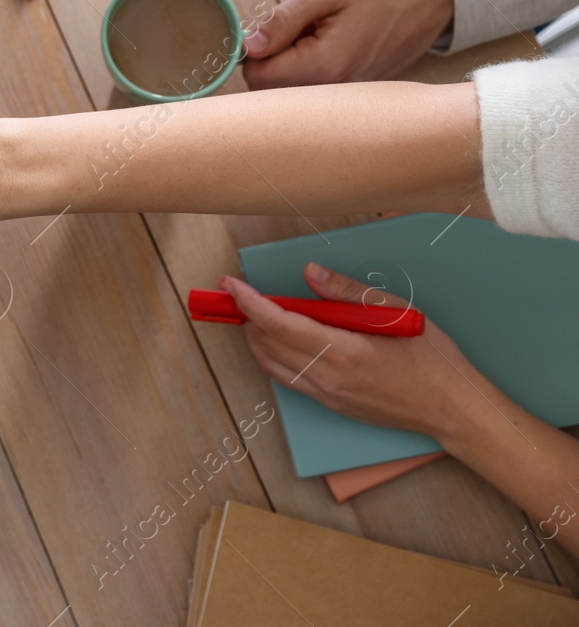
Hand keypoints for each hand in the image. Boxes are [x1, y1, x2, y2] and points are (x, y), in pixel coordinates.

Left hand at [224, 263, 477, 437]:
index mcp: (342, 352)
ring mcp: (327, 395)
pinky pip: (288, 379)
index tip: (230, 284)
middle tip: (240, 293)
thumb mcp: (396, 312)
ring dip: (257, 338)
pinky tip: (280, 340)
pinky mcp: (331, 405)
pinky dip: (273, 357)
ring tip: (256, 313)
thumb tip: (311, 273)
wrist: (451, 409)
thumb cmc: (432, 359)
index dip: (249, 302)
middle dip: (247, 316)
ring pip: (271, 365)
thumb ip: (348, 292)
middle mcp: (327, 378)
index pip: (278, 323)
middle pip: (267, 344)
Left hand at [243, 0, 453, 88]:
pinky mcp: (358, 85)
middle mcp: (337, 88)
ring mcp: (350, 90)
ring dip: (295, 59)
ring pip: (297, 85)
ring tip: (320, 29)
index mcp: (325, 66)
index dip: (252, 53)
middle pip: (275, 87)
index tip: (265, 29)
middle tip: (295, 25)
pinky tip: (334, 37)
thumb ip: (282, 21)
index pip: (259, 79)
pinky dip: (316, 61)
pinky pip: (320, 81)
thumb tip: (248, 46)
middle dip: (273, 57)